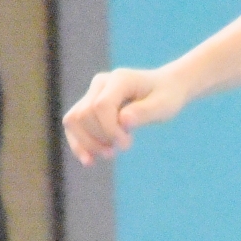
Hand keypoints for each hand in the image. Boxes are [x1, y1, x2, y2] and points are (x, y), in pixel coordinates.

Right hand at [62, 64, 190, 164]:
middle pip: (85, 114)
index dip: (109, 130)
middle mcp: (101, 83)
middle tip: (125, 146)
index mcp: (120, 79)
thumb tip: (123, 120)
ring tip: (109, 153)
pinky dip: (79, 143)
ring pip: (74, 120)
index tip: (128, 144)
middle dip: (101, 138)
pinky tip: (89, 161)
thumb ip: (144, 112)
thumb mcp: (164, 105)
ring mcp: (92, 92)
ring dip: (88, 143)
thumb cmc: (167, 96)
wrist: (165, 88)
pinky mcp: (88, 105)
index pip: (101, 106)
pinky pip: (73, 124)